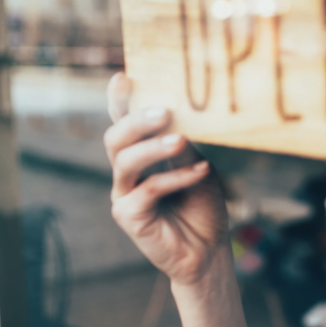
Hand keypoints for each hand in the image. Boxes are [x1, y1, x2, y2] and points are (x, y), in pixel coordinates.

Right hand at [104, 73, 229, 285]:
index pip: (125, 122)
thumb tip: (177, 115)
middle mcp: (127, 171)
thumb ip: (184, 146)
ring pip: (125, 161)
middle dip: (136, 120)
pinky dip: (176, 179)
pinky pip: (148, 190)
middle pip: (116, 138)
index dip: (120, 101)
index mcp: (142, 154)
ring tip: (181, 139)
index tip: (124, 77)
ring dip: (153, 147)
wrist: (209, 249)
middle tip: (164, 111)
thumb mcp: (199, 167)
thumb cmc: (202, 205)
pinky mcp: (129, 216)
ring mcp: (124, 193)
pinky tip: (200, 172)